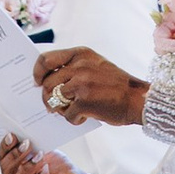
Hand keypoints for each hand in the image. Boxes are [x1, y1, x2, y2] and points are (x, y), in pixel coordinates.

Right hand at [0, 134, 104, 173]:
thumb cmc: (57, 166)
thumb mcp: (45, 151)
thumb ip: (33, 145)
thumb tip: (24, 132)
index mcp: (13, 169)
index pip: (2, 159)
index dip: (5, 147)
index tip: (11, 135)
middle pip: (7, 172)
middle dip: (15, 156)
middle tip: (27, 144)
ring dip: (27, 169)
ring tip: (39, 157)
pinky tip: (45, 170)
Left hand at [33, 49, 148, 129]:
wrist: (138, 99)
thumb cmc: (116, 84)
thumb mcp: (95, 65)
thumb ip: (74, 68)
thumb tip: (49, 81)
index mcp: (80, 54)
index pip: (46, 59)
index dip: (37, 72)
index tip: (36, 82)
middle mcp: (79, 66)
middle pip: (47, 83)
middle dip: (46, 98)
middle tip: (52, 106)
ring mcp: (81, 84)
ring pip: (53, 100)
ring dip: (60, 110)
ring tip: (71, 111)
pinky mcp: (84, 102)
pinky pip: (67, 115)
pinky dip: (74, 120)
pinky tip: (85, 117)